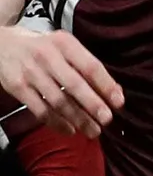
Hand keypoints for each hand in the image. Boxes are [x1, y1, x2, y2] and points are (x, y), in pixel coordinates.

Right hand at [0, 25, 121, 135]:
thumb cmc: (43, 48)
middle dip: (93, 105)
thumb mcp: (65, 47)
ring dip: (77, 118)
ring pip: (58, 101)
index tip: (119, 102)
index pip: (90, 66)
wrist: (2, 45)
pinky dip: (56, 122)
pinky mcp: (17, 88)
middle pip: (74, 85)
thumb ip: (86, 66)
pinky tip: (69, 130)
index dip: (106, 85)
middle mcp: (48, 57)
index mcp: (65, 44)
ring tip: (93, 130)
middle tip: (107, 119)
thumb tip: (114, 91)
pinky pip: (40, 109)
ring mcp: (31, 73)